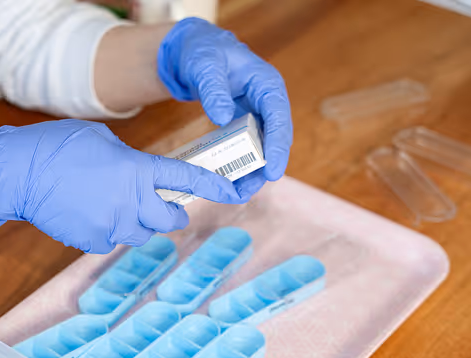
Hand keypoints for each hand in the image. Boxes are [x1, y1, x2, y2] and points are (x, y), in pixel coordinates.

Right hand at [0, 120, 241, 253]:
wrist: (18, 174)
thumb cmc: (56, 147)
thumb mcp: (102, 140)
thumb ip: (129, 160)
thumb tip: (137, 174)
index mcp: (136, 170)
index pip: (186, 180)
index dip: (213, 187)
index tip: (234, 192)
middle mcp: (131, 202)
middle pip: (169, 220)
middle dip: (171, 214)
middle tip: (164, 206)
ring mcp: (112, 225)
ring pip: (141, 233)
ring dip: (136, 222)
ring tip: (112, 205)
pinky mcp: (93, 241)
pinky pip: (111, 240)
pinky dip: (107, 230)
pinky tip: (88, 214)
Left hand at [157, 18, 292, 197]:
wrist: (192, 52)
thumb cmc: (202, 52)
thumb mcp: (204, 65)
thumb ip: (213, 89)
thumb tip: (222, 117)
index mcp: (266, 83)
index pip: (278, 116)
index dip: (278, 146)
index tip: (273, 172)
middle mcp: (267, 101)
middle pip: (275, 138)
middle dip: (266, 166)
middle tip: (251, 189)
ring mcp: (257, 114)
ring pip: (262, 147)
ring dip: (253, 170)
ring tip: (239, 192)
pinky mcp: (243, 124)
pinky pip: (246, 148)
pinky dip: (240, 164)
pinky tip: (230, 182)